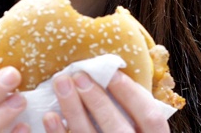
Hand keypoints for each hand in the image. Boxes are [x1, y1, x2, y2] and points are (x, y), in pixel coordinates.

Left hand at [43, 71, 169, 132]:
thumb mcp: (140, 127)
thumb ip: (132, 111)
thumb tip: (110, 75)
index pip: (150, 117)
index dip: (131, 94)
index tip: (112, 73)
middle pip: (117, 128)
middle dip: (97, 100)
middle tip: (79, 76)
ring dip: (73, 109)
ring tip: (61, 83)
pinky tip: (50, 116)